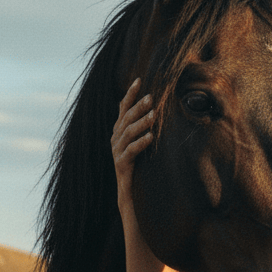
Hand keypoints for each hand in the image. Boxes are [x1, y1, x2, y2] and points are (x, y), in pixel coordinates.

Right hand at [111, 78, 153, 208]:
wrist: (129, 191)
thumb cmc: (138, 164)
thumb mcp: (139, 141)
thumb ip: (142, 126)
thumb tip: (154, 107)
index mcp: (119, 130)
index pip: (123, 107)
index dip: (130, 94)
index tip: (139, 80)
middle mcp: (116, 138)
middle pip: (126, 118)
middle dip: (138, 106)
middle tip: (152, 98)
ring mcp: (117, 151)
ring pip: (128, 133)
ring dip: (141, 123)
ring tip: (154, 115)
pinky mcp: (121, 164)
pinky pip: (131, 151)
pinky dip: (141, 143)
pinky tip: (151, 137)